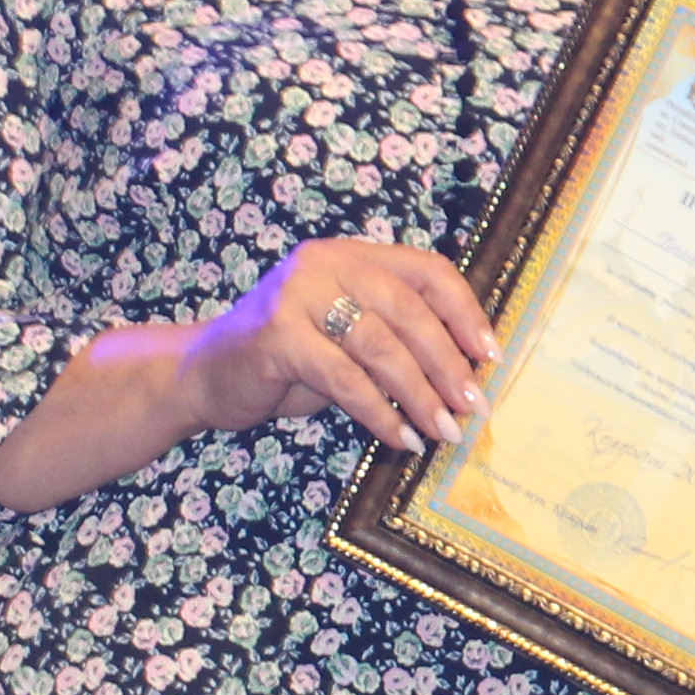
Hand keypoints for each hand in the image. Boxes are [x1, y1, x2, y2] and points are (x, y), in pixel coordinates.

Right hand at [186, 238, 494, 452]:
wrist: (204, 375)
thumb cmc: (286, 361)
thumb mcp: (346, 340)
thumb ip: (394, 340)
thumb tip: (466, 376)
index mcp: (351, 256)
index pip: (427, 270)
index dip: (465, 312)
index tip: (490, 356)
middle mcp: (326, 263)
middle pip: (409, 310)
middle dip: (449, 364)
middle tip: (474, 406)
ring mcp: (298, 295)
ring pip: (381, 347)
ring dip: (420, 395)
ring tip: (443, 430)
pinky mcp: (277, 335)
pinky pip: (345, 379)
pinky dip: (379, 413)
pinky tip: (400, 438)